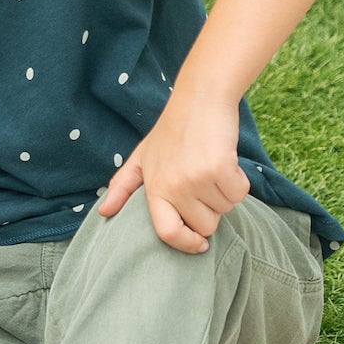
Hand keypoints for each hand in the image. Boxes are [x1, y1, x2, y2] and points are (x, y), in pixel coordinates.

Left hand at [98, 84, 249, 255]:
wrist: (199, 99)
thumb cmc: (171, 130)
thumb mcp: (141, 157)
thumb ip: (123, 186)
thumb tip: (103, 212)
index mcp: (153, 188)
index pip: (167, 232)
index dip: (186, 244)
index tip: (200, 244)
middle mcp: (173, 187)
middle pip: (205, 225)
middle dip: (211, 209)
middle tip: (204, 181)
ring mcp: (196, 178)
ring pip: (225, 209)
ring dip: (225, 192)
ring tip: (212, 166)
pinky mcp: (220, 168)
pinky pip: (239, 193)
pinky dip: (239, 181)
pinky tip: (226, 162)